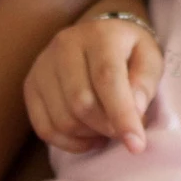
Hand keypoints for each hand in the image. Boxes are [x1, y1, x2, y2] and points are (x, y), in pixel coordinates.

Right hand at [24, 15, 160, 153]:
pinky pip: (44, 128)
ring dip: (89, 135)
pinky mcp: (30, 85)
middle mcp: (65, 46)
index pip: (107, 79)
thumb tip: (134, 112)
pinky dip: (68, 143)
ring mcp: (42, 66)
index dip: (122, 115)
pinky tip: (88, 138)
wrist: (99, 35)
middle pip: (81, 103)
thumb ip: (144, 84)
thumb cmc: (129, 51)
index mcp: (99, 35)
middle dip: (107, 127)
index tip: (136, 145)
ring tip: (107, 130)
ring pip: (62, 119)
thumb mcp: (150, 59)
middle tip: (124, 133)